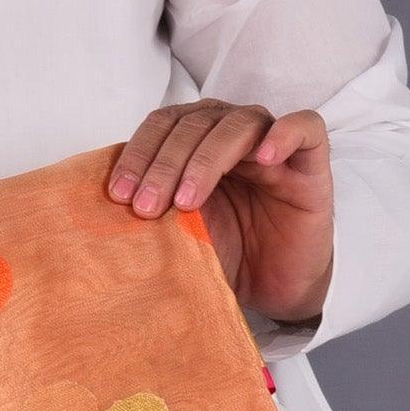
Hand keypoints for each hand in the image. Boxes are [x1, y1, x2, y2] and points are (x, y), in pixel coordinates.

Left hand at [107, 100, 333, 322]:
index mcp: (195, 141)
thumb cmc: (225, 253)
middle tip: (145, 207)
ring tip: (186, 201)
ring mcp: (271, 144)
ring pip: (237, 125)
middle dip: (164, 164)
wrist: (273, 286)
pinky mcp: (310, 161)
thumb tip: (99, 209)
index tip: (117, 194)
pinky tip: (262, 159)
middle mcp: (230, 134)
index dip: (138, 153)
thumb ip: (151, 209)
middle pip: (194, 124)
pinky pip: (303, 128)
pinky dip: (283, 135)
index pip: (162, 125)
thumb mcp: (178, 232)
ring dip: (205, 160)